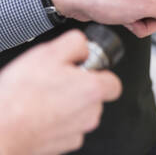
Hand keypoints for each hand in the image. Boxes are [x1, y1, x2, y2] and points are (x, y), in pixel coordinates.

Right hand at [0, 30, 121, 154]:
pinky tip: (41, 113)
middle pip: (96, 97)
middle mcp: (91, 113)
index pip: (113, 82)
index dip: (100, 74)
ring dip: (68, 105)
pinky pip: (68, 128)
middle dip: (81, 89)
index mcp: (92, 89)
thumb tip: (84, 47)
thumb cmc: (22, 96)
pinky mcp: (65, 145)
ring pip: (81, 113)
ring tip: (45, 98)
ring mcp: (78, 131)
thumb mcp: (49, 52)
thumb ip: (75, 43)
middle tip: (58, 82)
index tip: (86, 72)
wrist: (1, 130)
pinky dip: (58, 121)